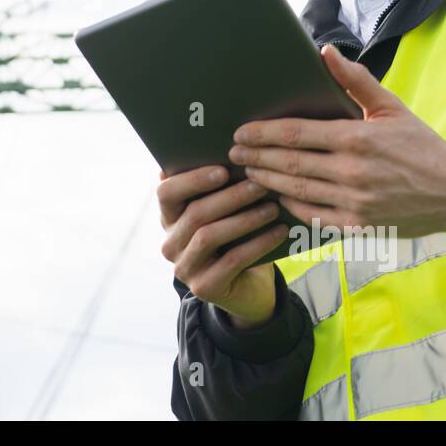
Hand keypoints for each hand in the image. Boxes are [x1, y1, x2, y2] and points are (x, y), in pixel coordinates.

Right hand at [156, 164, 289, 326]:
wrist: (248, 288)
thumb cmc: (236, 239)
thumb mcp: (224, 214)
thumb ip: (219, 190)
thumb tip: (241, 157)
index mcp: (169, 218)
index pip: (166, 193)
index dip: (192, 179)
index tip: (224, 169)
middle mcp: (170, 243)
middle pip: (194, 213)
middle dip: (230, 196)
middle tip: (260, 184)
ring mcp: (184, 268)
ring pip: (209, 236)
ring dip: (245, 219)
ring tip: (273, 207)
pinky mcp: (204, 288)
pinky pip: (231, 261)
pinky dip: (257, 244)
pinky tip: (279, 232)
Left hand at [228, 43, 445, 239]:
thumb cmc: (421, 145)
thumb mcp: (391, 107)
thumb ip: (355, 80)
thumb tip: (325, 51)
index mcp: (357, 138)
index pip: (297, 134)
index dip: (263, 133)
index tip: (241, 131)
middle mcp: (352, 171)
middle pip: (289, 163)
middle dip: (256, 156)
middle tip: (233, 152)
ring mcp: (354, 201)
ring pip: (297, 191)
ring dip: (267, 181)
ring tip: (247, 171)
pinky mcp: (358, 225)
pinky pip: (314, 216)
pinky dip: (291, 206)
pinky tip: (277, 196)